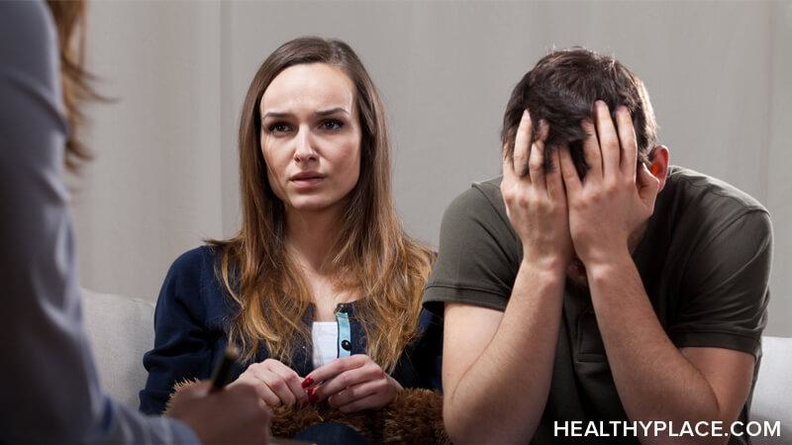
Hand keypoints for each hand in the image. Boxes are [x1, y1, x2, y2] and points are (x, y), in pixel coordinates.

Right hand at [168, 380, 270, 444]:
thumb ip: (209, 386)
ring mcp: (262, 432)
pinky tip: (227, 443)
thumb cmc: (186, 421)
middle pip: (254, 412)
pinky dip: (243, 444)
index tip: (225, 410)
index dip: (235, 402)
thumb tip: (214, 388)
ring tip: (223, 437)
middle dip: (240, 418)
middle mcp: (260, 410)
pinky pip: (253, 444)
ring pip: (254, 430)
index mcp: (247, 390)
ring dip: (243, 433)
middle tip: (223, 426)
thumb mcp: (191, 394)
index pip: (248, 393)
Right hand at [231, 358, 307, 406]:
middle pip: (281, 381)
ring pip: (272, 388)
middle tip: (293, 407)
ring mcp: (249, 375)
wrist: (237, 402)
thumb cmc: (261, 395)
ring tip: (281, 408)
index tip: (304, 401)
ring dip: (279, 401)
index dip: (300, 390)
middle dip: (290, 396)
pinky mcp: (241, 386)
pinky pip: (260, 395)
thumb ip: (294, 386)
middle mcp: (259, 366)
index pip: (290, 375)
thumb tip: (313, 391)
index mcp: (271, 364)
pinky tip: (269, 408)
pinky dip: (268, 404)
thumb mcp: (278, 386)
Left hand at [303, 355, 401, 412]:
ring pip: (351, 392)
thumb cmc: (365, 379)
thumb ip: (336, 374)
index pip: (338, 364)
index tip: (307, 381)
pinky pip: (358, 404)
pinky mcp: (381, 396)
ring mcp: (378, 382)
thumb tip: (312, 384)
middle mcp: (371, 368)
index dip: (321, 373)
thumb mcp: (354, 370)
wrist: (390, 389)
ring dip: (336, 400)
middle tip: (314, 397)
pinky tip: (341, 408)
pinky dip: (346, 407)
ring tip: (328, 403)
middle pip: (344, 378)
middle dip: (326, 389)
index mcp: (361, 359)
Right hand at [501, 109, 572, 271]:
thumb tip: (511, 168)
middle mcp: (520, 191)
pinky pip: (557, 172)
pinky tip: (567, 141)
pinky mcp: (555, 200)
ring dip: (543, 138)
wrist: (544, 256)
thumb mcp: (514, 209)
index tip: (518, 119)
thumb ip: (514, 187)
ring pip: (537, 159)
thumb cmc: (532, 232)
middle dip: (525, 131)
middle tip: (532, 112)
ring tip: (549, 119)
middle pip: (520, 153)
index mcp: (510, 190)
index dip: (512, 136)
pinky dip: (560, 155)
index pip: (508, 156)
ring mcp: (537, 196)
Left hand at [558, 101, 660, 266]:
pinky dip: (562, 156)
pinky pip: (568, 173)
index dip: (624, 126)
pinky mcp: (577, 200)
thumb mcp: (644, 208)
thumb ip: (650, 185)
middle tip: (598, 103)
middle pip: (611, 145)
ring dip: (585, 132)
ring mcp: (594, 191)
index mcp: (628, 182)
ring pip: (591, 154)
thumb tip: (650, 164)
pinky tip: (555, 141)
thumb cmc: (621, 230)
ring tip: (578, 115)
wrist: (605, 254)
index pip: (628, 147)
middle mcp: (613, 183)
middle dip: (605, 122)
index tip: (619, 109)